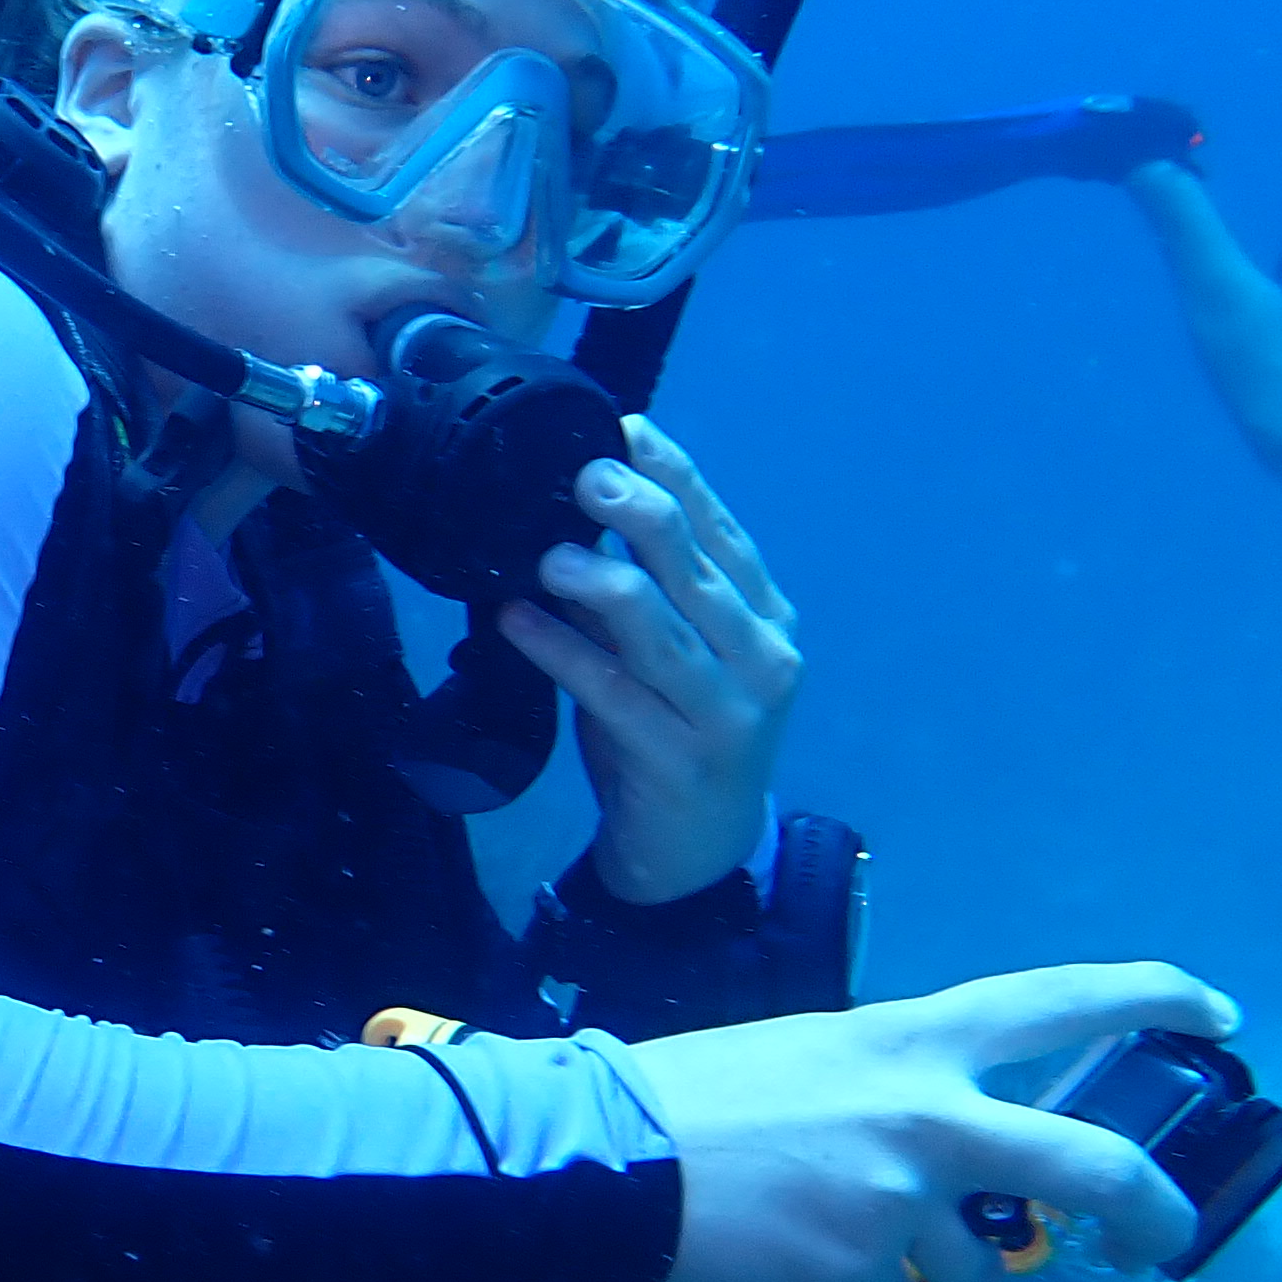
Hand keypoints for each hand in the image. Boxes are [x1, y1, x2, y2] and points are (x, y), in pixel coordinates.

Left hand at [499, 415, 796, 903]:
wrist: (698, 854)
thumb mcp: (668, 657)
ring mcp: (729, 712)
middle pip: (697, 569)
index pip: (723, 530)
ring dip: (602, 584)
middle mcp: (762, 657)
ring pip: (663, 630)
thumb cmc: (675, 735)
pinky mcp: (681, 760)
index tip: (623, 428)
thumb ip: (638, 592)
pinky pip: (613, 694)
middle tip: (585, 475)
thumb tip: (570, 516)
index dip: (676, 475)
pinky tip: (516, 622)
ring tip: (548, 556)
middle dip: (643, 513)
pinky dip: (561, 654)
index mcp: (765, 618)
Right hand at [632, 963, 1235, 1281]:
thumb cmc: (696, 1100)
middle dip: (1152, 1213)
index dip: (1152, 999)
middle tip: (1162, 1243)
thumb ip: (894, 1093)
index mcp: (913, 1040)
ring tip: (877, 1273)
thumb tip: (940, 1162)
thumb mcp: (814, 1058)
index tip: (1217, 1015)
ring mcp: (901, 1197)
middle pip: (1094, 1164)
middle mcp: (928, 1112)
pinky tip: (795, 1272)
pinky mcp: (861, 1270)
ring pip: (983, 1279)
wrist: (604, 1159)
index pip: (1058, 1000)